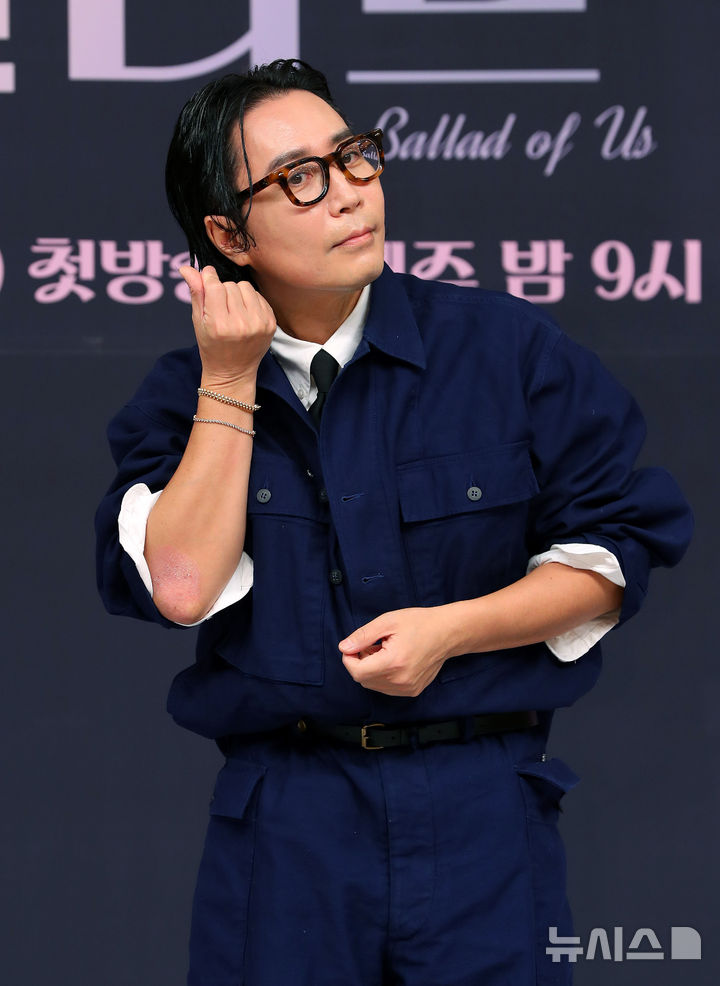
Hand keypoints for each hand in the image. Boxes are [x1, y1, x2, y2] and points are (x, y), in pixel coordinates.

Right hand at [179, 265, 275, 388]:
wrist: (233, 372)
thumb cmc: (212, 347)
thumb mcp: (198, 322)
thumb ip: (196, 293)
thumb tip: (186, 268)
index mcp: (219, 325)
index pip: (215, 285)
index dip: (209, 279)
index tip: (207, 280)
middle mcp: (241, 324)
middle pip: (230, 285)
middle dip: (222, 291)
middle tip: (220, 308)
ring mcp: (258, 324)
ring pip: (245, 287)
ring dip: (237, 294)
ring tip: (232, 310)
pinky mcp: (271, 324)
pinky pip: (259, 296)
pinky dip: (250, 301)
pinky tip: (244, 314)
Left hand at [338, 607, 453, 696]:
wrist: (447, 632)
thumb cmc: (419, 623)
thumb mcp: (387, 621)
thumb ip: (362, 636)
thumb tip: (343, 648)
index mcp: (393, 663)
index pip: (357, 672)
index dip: (349, 659)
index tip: (354, 646)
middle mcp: (401, 680)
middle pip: (363, 680)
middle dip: (360, 663)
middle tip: (371, 645)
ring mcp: (408, 688)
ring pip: (374, 685)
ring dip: (371, 670)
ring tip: (384, 651)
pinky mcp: (413, 691)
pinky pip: (387, 688)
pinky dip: (383, 676)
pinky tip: (393, 660)